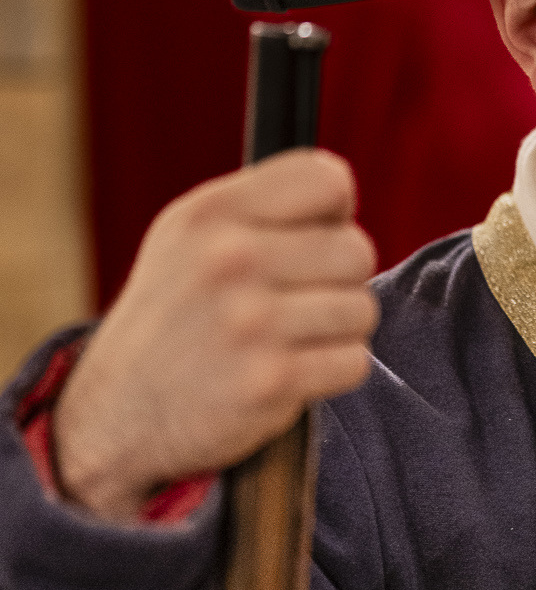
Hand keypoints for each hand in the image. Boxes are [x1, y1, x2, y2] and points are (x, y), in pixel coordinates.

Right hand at [54, 152, 378, 522]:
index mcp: (211, 213)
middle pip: (356, 250)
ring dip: (338, 330)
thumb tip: (344, 201)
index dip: (335, 213)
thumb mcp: (188, 238)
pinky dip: (332, 372)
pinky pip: (353, 361)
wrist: (120, 410)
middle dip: (339, 280)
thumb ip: (261, 209)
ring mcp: (252, 322)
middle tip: (298, 301)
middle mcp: (231, 259)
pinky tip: (290, 372)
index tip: (312, 239)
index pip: (328, 180)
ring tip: (290, 338)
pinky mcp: (272, 381)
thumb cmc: (173, 316)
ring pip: (361, 309)